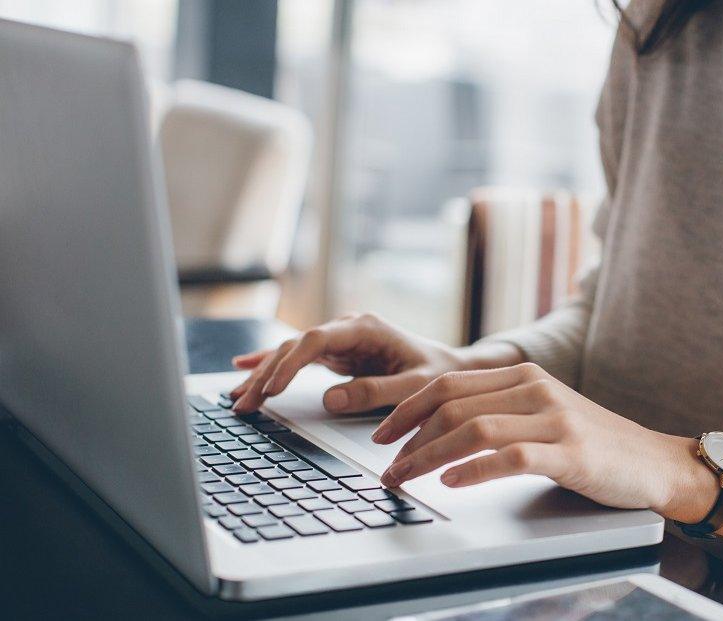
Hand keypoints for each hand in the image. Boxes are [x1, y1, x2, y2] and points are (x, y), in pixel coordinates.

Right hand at [228, 313, 520, 413]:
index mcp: (366, 328)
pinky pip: (297, 358)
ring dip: (263, 374)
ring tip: (237, 399)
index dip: (290, 363)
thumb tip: (330, 400)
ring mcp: (340, 340)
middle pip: (295, 346)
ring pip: (291, 352)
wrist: (452, 369)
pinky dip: (271, 364)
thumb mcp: (415, 386)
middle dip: (266, 374)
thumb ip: (376, 392)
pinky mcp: (337, 353)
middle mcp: (348, 328)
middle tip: (243, 403)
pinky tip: (243, 368)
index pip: (316, 340)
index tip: (271, 388)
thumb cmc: (438, 375)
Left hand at [375, 362, 716, 516]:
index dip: (407, 409)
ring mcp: (554, 419)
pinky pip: (510, 457)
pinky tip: (451, 482)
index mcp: (524, 375)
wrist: (653, 462)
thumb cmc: (593, 444)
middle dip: (408, 437)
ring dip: (429, 456)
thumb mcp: (543, 414)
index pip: (448, 383)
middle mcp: (536, 389)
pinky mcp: (570, 452)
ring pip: (474, 429)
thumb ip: (500, 410)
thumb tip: (438, 428)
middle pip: (452, 404)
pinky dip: (473, 469)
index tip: (381, 435)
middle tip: (386, 466)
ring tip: (406, 477)